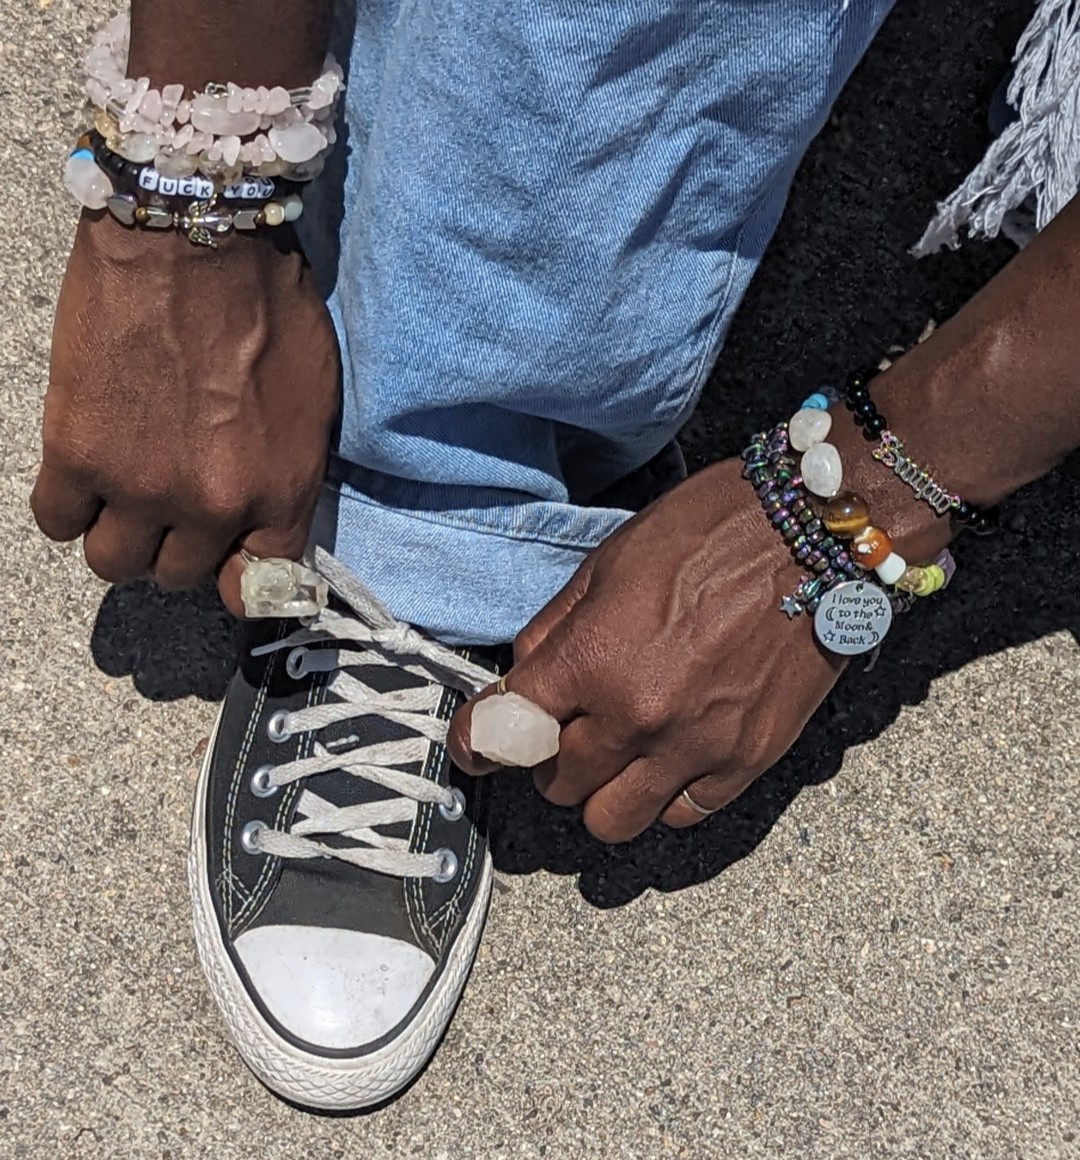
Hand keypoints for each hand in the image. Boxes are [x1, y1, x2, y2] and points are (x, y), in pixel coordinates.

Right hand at [31, 212, 338, 614]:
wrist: (197, 236)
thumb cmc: (269, 305)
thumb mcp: (314, 403)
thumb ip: (288, 473)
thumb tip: (262, 516)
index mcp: (279, 493)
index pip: (257, 585)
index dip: (236, 577)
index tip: (223, 560)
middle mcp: (212, 506)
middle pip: (178, 576)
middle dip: (174, 548)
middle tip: (169, 507)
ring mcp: (142, 486)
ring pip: (114, 564)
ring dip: (118, 537)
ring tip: (122, 497)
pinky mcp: (78, 453)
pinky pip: (56, 521)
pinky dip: (66, 507)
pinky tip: (81, 477)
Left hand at [448, 458, 848, 840]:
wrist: (814, 536)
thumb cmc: (708, 533)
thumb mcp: (607, 564)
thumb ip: (555, 631)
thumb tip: (523, 678)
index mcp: (591, 659)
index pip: (504, 732)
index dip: (477, 741)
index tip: (476, 745)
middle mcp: (636, 716)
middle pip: (556, 786)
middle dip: (550, 760)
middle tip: (567, 729)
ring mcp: (695, 746)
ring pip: (611, 822)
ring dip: (601, 794)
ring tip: (617, 755)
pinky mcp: (747, 762)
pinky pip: (683, 815)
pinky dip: (665, 797)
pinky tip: (671, 758)